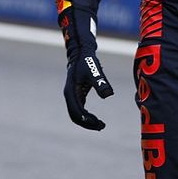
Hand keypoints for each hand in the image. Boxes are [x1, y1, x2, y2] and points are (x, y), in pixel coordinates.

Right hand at [57, 0, 113, 130]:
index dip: (88, 121)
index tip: (99, 123)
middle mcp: (69, 95)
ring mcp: (72, 94)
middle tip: (101, 127)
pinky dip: (86, 115)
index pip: (77, 112)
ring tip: (100, 125)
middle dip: (87, 124)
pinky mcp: (76, 92)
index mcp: (71, 92)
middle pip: (75, 116)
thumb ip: (100, 83)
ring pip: (76, 113)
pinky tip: (94, 118)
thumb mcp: (94, 71)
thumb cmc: (87, 60)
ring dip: (86, 121)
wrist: (81, 51)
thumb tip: (108, 96)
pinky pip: (79, 108)